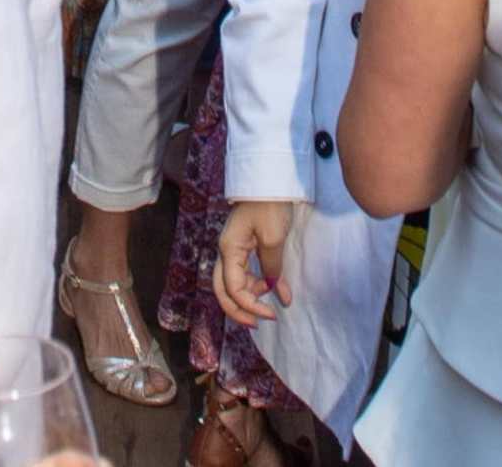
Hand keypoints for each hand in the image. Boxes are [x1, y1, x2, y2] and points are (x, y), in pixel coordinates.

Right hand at [216, 201, 298, 327]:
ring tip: (273, 304)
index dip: (249, 305)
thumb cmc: (269, 205)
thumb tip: (274, 289)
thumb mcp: (273, 238)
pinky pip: (247, 271)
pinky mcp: (246, 245)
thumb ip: (271, 267)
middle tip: (259, 323)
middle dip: (240, 310)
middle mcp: (227, 251)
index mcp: (228, 250)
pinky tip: (277, 291)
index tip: (271, 314)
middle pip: (224, 290)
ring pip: (235, 282)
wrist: (270, 179)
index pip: (231, 288)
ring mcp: (235, 248)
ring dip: (251, 296)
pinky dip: (260, 284)